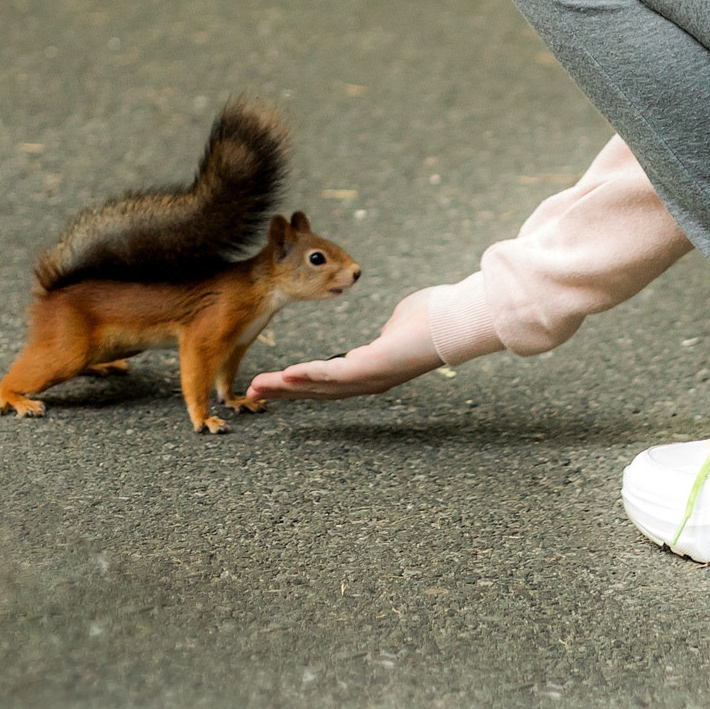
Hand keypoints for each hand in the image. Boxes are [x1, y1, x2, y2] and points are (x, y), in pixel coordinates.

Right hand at [247, 290, 443, 401]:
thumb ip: (384, 332)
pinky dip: (308, 376)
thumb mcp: (398, 324)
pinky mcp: (372, 369)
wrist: (456, 320)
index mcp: (371, 369)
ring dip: (286, 388)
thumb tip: (384, 330)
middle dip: (283, 391)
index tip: (275, 382)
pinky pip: (333, 375)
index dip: (299, 383)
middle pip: (317, 390)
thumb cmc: (433, 317)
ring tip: (257, 387)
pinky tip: (286, 376)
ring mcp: (369, 378)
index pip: (328, 380)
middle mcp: (368, 380)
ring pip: (319, 387)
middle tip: (252, 391)